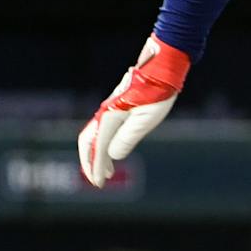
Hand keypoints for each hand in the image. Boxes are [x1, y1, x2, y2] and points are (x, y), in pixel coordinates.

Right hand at [78, 36, 190, 187]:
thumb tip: (113, 155)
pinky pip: (103, 129)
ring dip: (97, 155)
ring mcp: (110, 108)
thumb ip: (128, 137)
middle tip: (98, 181)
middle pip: (87, 141)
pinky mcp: (118, 106)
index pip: (97, 147)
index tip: (99, 184)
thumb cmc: (158, 91)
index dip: (95, 167)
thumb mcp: (147, 118)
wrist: (163, 65)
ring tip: (107, 173)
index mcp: (110, 116)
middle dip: (90, 163)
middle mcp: (106, 112)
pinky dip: (104, 144)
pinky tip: (114, 152)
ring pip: (94, 135)